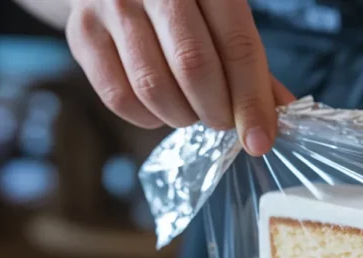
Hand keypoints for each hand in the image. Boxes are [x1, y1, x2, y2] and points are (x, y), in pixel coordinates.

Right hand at [65, 0, 295, 154]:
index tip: (260, 140)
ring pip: (153, 87)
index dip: (251, 101)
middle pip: (194, 68)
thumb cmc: (185, 2)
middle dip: (217, 112)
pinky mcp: (82, 31)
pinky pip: (119, 97)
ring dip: (182, 116)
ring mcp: (112, 5)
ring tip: (193, 110)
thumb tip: (280, 115)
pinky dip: (148, 118)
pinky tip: (161, 108)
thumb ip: (250, 62)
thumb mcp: (223, 14)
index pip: (237, 46)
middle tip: (224, 122)